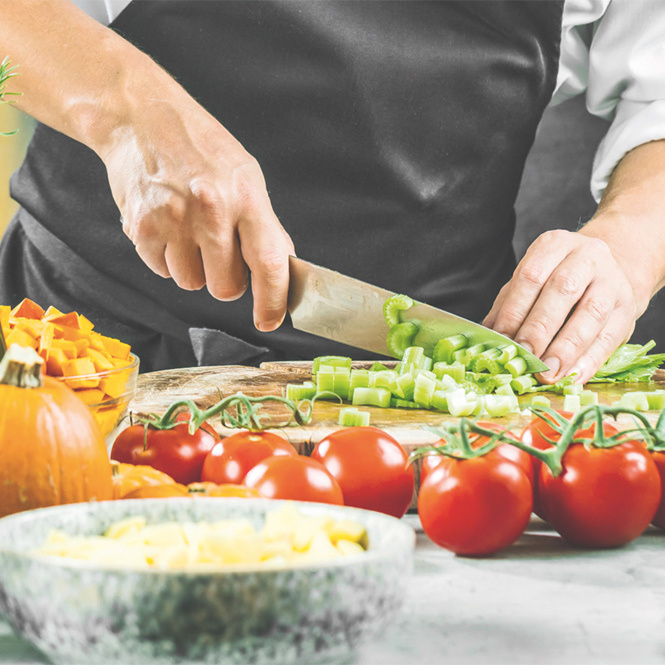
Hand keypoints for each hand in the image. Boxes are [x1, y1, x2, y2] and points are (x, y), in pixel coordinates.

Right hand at [104, 90, 293, 331]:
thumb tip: (282, 268)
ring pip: (191, 284)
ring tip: (188, 231)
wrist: (141, 116)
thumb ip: (264, 225)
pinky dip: (167, 259)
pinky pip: (162, 271)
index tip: (271, 320)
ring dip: (193, 269)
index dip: (273, 300)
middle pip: (226, 287)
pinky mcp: (141, 227)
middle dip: (226, 280)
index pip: (269, 263)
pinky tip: (167, 227)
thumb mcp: (245, 176)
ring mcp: (174, 219)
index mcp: (245, 196)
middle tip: (219, 251)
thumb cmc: (200, 146)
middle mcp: (211, 210)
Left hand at [483, 229, 639, 383]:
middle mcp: (586, 257)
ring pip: (590, 313)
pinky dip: (590, 360)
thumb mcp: (530, 281)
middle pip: (562, 291)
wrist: (608, 271)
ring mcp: (612, 281)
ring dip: (567, 348)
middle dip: (540, 329)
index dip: (515, 311)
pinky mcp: (628, 307)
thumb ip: (508, 305)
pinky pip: (610, 336)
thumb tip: (487, 336)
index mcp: (554, 246)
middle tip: (525, 358)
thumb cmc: (557, 279)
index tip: (503, 340)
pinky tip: (573, 377)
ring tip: (549, 373)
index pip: (531, 277)